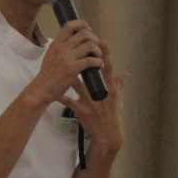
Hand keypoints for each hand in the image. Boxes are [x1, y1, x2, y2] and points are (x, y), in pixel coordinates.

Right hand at [24, 18, 104, 107]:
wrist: (41, 89)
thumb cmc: (47, 74)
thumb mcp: (51, 55)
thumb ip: (61, 47)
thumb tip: (74, 41)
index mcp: (56, 43)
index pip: (70, 25)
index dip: (83, 25)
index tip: (89, 32)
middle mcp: (62, 47)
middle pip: (84, 33)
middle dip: (94, 39)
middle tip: (96, 47)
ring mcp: (67, 58)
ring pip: (90, 45)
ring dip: (98, 50)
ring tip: (98, 57)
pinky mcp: (73, 69)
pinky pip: (91, 60)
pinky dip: (98, 62)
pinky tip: (99, 66)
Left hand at [67, 37, 124, 154]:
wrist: (108, 135)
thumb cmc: (113, 116)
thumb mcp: (118, 100)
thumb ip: (120, 85)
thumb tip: (125, 73)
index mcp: (110, 89)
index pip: (108, 69)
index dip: (105, 55)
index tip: (102, 41)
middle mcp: (100, 94)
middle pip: (91, 74)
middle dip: (85, 62)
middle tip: (79, 48)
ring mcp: (90, 102)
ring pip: (77, 85)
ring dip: (69, 76)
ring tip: (61, 65)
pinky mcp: (81, 110)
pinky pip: (68, 101)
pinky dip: (60, 95)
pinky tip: (53, 90)